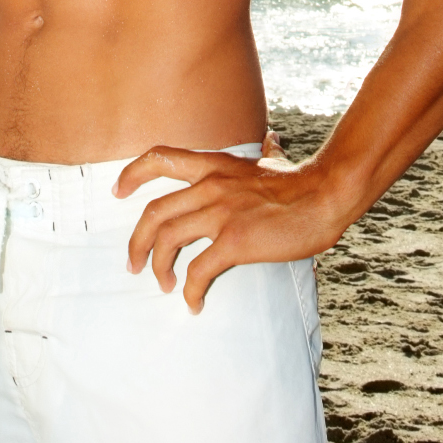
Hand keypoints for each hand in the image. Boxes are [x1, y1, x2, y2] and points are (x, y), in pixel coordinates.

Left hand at [115, 143, 350, 312]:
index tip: (117, 191)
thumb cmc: (301, 185)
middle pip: (153, 213)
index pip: (159, 158)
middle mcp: (210, 185)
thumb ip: (259, 157)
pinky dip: (189, 290)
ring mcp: (221, 213)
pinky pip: (198, 270)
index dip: (131, 175)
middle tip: (134, 264)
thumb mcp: (269, 162)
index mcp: (214, 166)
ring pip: (167, 241)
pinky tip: (194, 302)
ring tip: (164, 285)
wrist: (325, 196)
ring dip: (158, 268)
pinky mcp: (235, 241)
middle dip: (136, 243)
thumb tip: (271, 140)